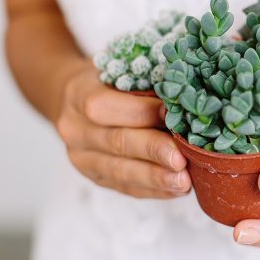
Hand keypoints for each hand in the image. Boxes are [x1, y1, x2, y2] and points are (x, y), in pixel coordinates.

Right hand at [55, 62, 190, 197]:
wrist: (73, 102)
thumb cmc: (108, 81)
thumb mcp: (120, 70)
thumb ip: (145, 83)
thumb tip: (186, 99)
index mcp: (79, 93)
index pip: (106, 106)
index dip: (141, 112)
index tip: (173, 114)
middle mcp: (75, 129)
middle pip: (116, 142)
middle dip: (153, 151)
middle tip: (181, 159)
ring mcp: (82, 157)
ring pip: (120, 171)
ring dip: (155, 178)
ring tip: (183, 181)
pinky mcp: (95, 177)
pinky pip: (125, 187)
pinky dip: (153, 189)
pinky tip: (175, 189)